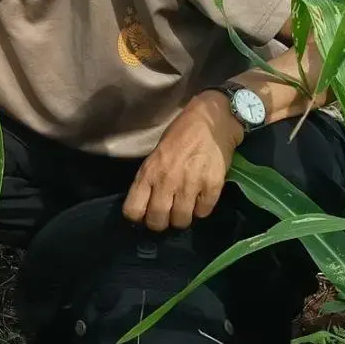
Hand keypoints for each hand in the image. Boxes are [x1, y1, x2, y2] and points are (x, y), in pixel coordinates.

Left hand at [123, 92, 242, 230]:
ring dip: (182, 218)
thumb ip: (150, 179)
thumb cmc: (181, 134)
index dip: (138, 216)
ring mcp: (190, 185)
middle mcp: (167, 181)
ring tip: (185, 207)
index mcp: (148, 172)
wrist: (212, 120)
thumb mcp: (156, 155)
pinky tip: (201, 198)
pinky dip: (201, 209)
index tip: (145, 213)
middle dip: (161, 223)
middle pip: (157, 222)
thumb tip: (147, 204)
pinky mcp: (212, 187)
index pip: (133, 210)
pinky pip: (203, 213)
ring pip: (181, 221)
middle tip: (167, 215)